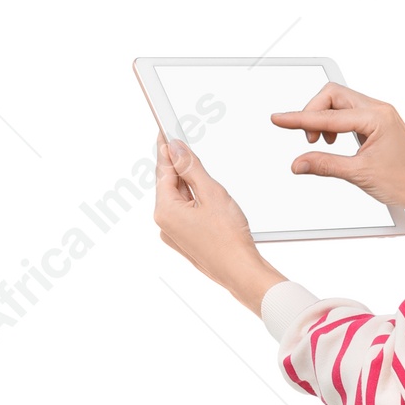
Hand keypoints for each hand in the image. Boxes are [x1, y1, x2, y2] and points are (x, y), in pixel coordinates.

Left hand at [154, 136, 284, 312]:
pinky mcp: (184, 242)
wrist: (241, 272)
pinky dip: (192, 201)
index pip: (163, 170)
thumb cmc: (229, 240)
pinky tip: (205, 197)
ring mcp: (173, 235)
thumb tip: (177, 149)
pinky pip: (183, 214)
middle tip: (183, 145)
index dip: (166, 148)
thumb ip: (191, 168)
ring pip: (177, 199)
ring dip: (187, 184)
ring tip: (200, 174)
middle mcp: (164, 224)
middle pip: (168, 184)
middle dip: (177, 166)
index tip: (165, 132)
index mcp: (165, 210)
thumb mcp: (212, 193)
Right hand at [269, 86, 404, 237]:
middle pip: (333, 95)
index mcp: (376, 117)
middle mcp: (379, 110)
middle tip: (308, 138)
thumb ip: (325, 165)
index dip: (300, 118)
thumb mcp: (360, 175)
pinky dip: (336, 123)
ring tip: (321, 142)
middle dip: (314, 112)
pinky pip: (350, 113)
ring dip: (325, 118)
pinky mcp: (380, 123)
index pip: (328, 115)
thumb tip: (299, 162)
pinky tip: (335, 141)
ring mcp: (381, 115)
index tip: (279, 119)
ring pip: (341, 102)